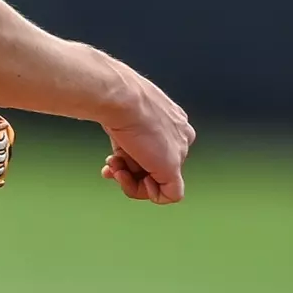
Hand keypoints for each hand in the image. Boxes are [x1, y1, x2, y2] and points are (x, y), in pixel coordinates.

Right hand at [98, 69, 194, 204]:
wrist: (121, 98)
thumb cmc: (118, 99)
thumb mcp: (125, 113)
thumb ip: (129, 131)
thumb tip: (115, 143)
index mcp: (173, 120)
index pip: (156, 148)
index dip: (132, 158)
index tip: (114, 157)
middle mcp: (180, 136)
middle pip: (155, 165)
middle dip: (129, 170)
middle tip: (113, 165)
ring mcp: (178, 153)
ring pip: (158, 181)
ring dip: (130, 180)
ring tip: (115, 167)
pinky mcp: (173, 168)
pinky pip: (170, 195)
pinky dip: (149, 194)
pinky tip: (131, 181)